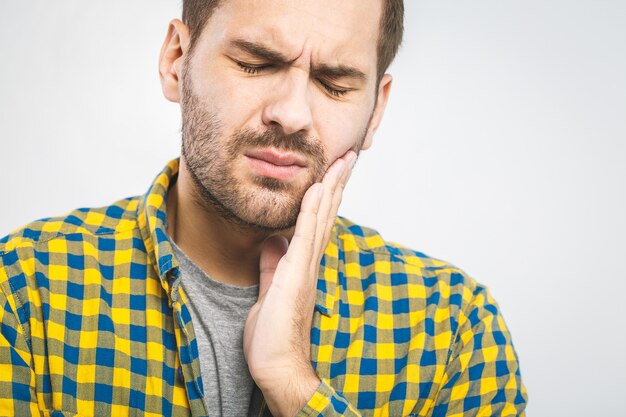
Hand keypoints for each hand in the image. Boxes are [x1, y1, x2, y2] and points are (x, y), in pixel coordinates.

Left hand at [243, 150, 356, 416]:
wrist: (278, 367)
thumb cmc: (273, 337)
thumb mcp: (267, 292)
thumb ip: (271, 266)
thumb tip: (271, 242)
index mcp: (303, 264)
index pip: (317, 222)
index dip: (326, 195)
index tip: (332, 171)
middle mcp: (311, 261)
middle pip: (327, 214)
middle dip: (337, 183)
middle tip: (348, 156)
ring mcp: (306, 266)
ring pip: (322, 217)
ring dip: (332, 187)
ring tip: (342, 160)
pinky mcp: (297, 274)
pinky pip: (306, 234)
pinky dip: (314, 209)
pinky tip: (318, 187)